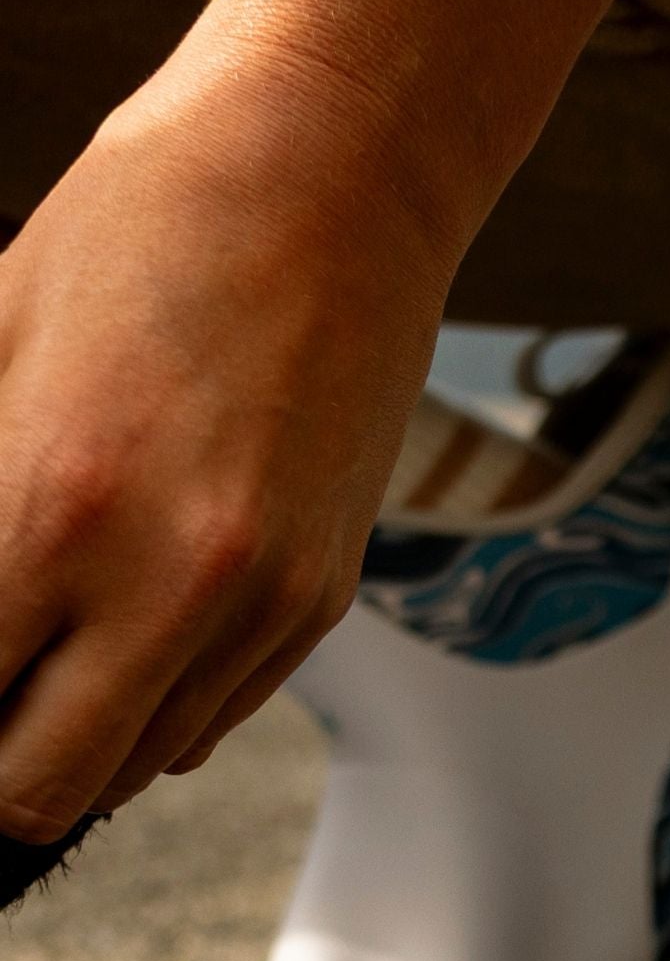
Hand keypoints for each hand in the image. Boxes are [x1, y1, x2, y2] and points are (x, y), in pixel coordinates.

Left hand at [0, 55, 455, 840]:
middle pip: (42, 786)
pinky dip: (154, 709)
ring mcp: (257, 605)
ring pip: (135, 768)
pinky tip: (125, 635)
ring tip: (43, 663)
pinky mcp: (319, 603)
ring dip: (73, 741)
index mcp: (54, 505)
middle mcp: (168, 582)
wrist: (336, 174)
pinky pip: (213, 719)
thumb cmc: (146, 226)